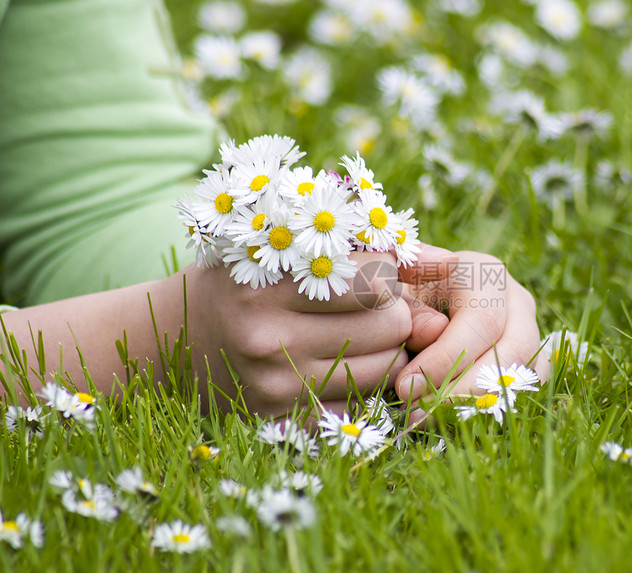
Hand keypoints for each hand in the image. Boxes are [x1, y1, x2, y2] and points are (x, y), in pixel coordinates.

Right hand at [184, 250, 424, 416]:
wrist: (171, 340)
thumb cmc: (236, 282)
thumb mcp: (268, 248)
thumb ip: (331, 246)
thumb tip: (408, 256)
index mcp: (268, 284)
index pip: (375, 279)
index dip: (386, 272)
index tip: (372, 270)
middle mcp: (269, 338)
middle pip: (391, 324)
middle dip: (393, 311)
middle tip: (375, 305)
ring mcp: (276, 385)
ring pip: (386, 367)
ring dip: (384, 349)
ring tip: (359, 333)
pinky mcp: (281, 421)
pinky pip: (360, 404)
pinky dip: (361, 385)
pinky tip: (343, 366)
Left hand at [395, 245, 550, 415]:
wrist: (419, 300)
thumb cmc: (405, 294)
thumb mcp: (398, 292)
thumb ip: (409, 311)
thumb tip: (430, 334)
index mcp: (486, 274)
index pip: (481, 322)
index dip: (446, 360)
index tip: (406, 387)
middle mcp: (517, 302)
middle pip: (513, 352)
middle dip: (467, 390)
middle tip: (422, 413)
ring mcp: (529, 333)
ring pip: (525, 377)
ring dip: (480, 406)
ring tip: (432, 421)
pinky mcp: (528, 362)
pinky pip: (524, 393)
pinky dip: (490, 411)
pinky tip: (452, 423)